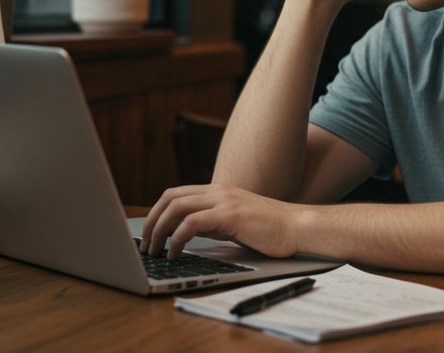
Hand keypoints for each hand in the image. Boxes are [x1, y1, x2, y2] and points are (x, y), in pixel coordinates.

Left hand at [139, 183, 302, 258]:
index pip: (175, 194)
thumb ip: (211, 221)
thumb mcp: (234, 222)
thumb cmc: (269, 230)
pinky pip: (192, 223)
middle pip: (170, 198)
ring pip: (177, 208)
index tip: (149, 233)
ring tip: (155, 251)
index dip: (156, 212)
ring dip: (159, 230)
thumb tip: (185, 232)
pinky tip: (175, 253)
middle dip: (151, 221)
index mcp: (218, 191)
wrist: (297, 227)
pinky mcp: (230, 215)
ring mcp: (224, 201)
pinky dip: (177, 238)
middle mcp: (218, 191)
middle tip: (145, 245)